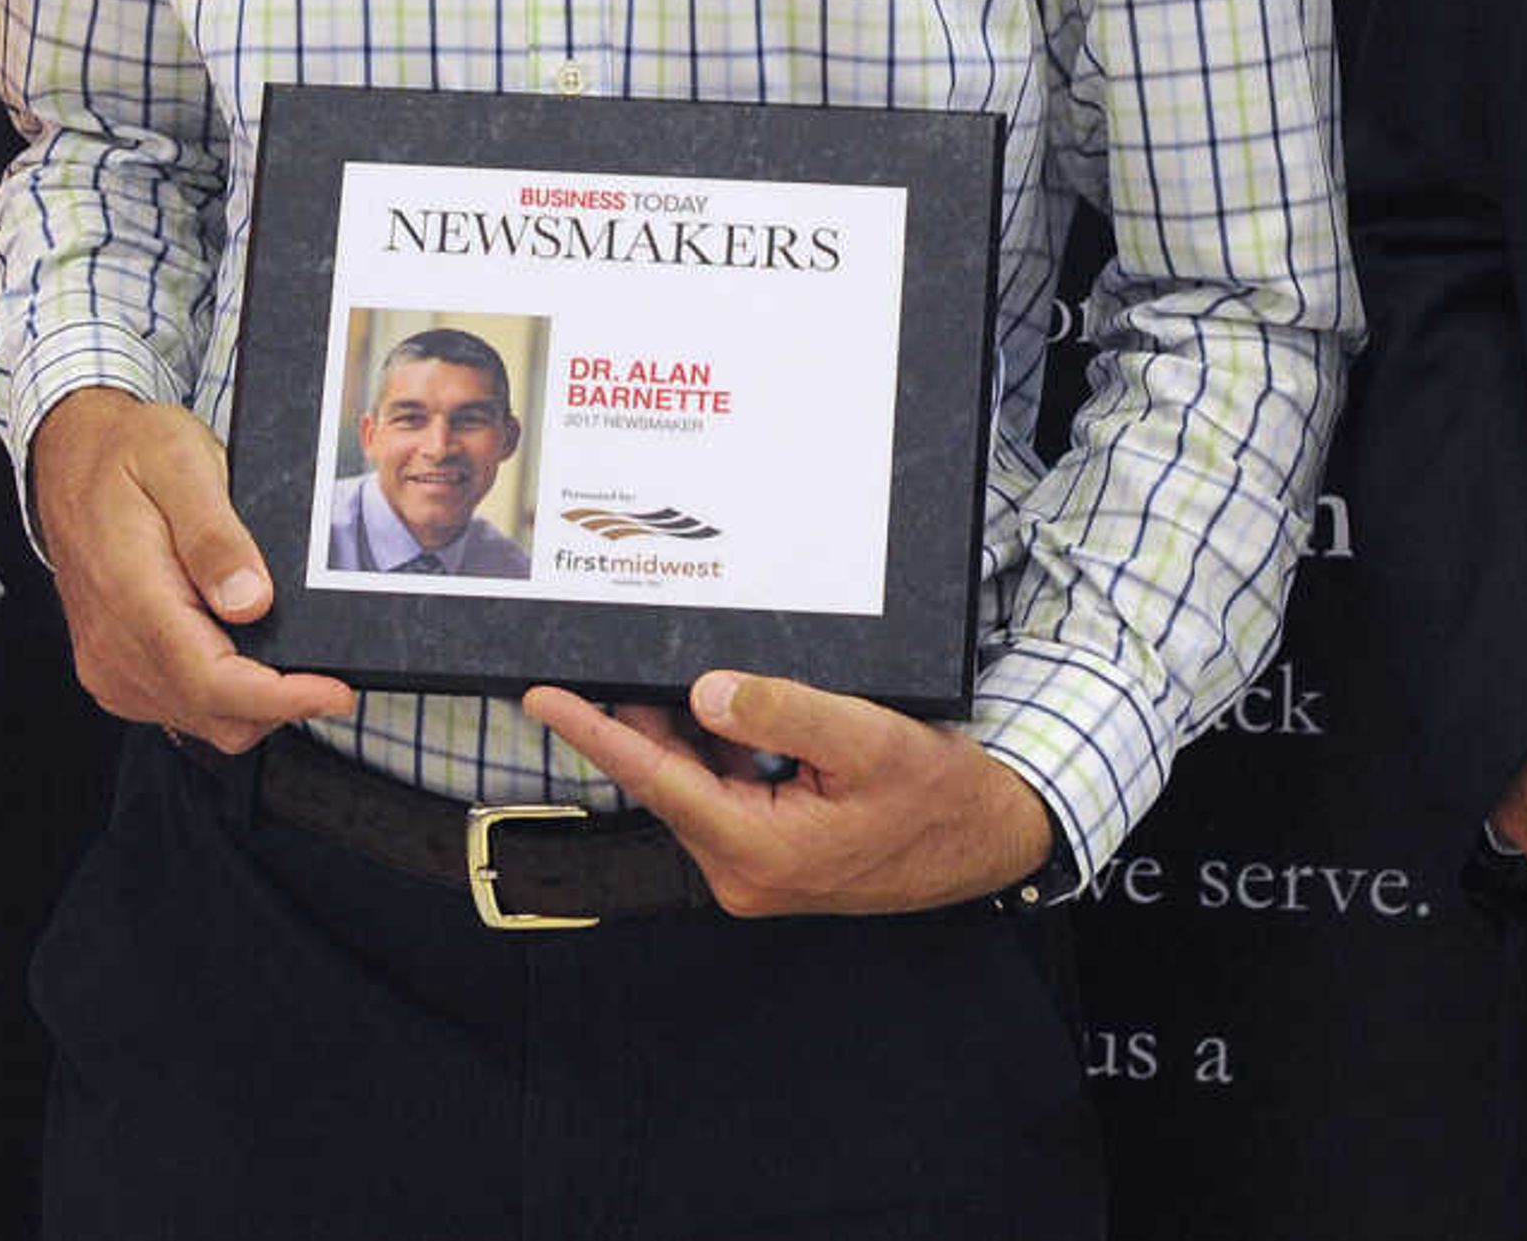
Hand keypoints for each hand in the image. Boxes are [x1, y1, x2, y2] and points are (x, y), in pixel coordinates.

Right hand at [32, 389, 355, 748]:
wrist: (70, 458)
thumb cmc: (126, 453)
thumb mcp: (179, 462)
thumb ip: (214, 535)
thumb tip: (251, 601)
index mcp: (130, 595)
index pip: (212, 682)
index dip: (281, 699)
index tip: (333, 691)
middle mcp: (113, 644)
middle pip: (214, 714)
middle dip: (281, 705)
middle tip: (329, 673)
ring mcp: (109, 663)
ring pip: (201, 720)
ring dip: (253, 703)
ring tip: (290, 660)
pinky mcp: (112, 669)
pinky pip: (178, 707)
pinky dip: (221, 697)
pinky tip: (240, 653)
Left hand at [521, 671, 1055, 916]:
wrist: (986, 838)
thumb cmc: (936, 795)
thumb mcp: (865, 739)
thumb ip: (781, 712)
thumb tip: (704, 692)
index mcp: (756, 849)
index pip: (654, 778)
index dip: (593, 732)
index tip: (540, 698)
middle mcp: (742, 869)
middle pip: (668, 778)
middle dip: (639, 719)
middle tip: (613, 657)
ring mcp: (755, 868)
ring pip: (694, 784)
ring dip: (683, 732)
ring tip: (675, 674)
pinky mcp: (771, 855)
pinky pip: (723, 793)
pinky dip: (716, 752)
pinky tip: (724, 711)